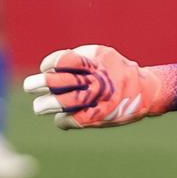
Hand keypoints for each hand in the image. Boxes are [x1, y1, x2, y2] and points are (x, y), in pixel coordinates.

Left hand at [23, 45, 176, 128]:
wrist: (147, 92)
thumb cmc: (117, 71)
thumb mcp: (103, 57)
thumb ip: (80, 60)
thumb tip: (49, 69)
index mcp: (96, 61)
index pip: (66, 60)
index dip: (52, 64)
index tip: (46, 68)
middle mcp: (95, 80)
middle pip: (60, 82)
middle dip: (42, 84)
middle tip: (29, 87)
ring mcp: (96, 100)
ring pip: (63, 102)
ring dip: (47, 104)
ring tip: (39, 107)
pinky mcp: (95, 118)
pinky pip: (70, 120)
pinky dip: (62, 119)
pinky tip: (62, 117)